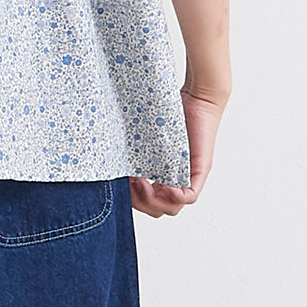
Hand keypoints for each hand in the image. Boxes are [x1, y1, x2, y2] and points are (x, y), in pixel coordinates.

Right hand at [128, 86, 226, 216]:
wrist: (196, 97)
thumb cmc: (171, 112)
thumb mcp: (145, 138)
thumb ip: (133, 152)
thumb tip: (106, 163)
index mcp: (162, 176)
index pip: (148, 203)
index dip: (133, 200)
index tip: (119, 183)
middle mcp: (176, 180)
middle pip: (157, 209)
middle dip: (139, 203)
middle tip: (129, 184)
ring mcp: (189, 177)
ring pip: (172, 207)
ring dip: (153, 201)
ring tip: (141, 183)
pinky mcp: (201, 170)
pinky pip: (190, 196)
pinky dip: (175, 197)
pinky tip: (163, 185)